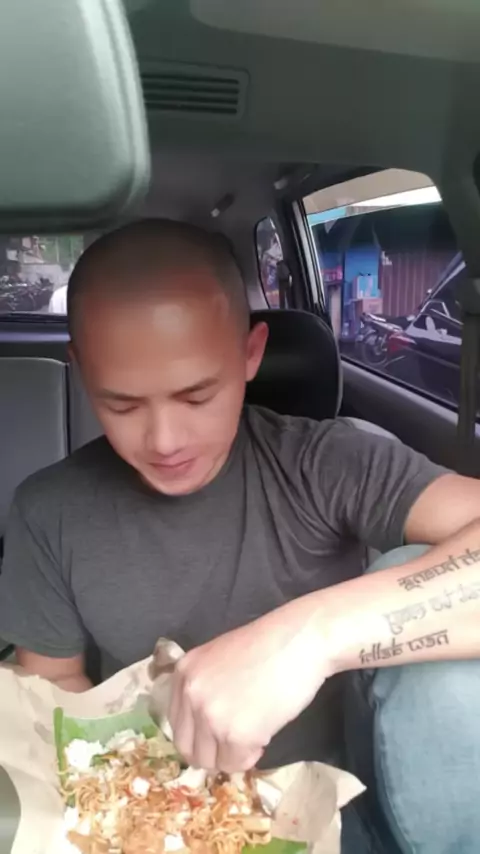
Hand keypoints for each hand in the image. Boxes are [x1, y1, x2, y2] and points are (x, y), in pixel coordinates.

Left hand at [168, 593, 333, 771]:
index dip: (200, 735)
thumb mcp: (219, 659)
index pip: (177, 725)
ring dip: (232, 754)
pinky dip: (251, 755)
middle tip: (238, 740)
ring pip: (212, 761)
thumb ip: (205, 688)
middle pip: (189, 749)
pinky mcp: (235, 735)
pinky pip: (236, 763)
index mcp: (183, 674)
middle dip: (214, 751)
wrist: (299, 641)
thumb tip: (205, 728)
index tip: (219, 733)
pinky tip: (265, 733)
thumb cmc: (268, 646)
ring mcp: (210, 716)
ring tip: (256, 731)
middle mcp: (190, 695)